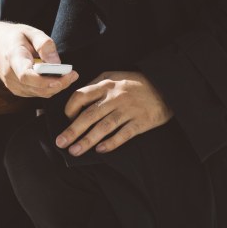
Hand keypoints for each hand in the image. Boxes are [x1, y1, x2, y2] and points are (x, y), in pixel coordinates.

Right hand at [0, 19, 73, 97]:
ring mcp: (12, 86)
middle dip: (59, 84)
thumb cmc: (12, 37)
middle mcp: (11, 76)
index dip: (47, 80)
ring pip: (39, 94)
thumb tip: (57, 63)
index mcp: (13, 58)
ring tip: (68, 74)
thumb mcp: (29, 32)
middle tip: (73, 74)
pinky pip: (36, 93)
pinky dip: (48, 88)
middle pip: (37, 88)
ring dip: (56, 87)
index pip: (27, 76)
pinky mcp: (17, 90)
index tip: (66, 74)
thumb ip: (44, 44)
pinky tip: (56, 78)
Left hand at [57, 72, 172, 155]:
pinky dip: (111, 143)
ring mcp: (128, 110)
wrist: (166, 87)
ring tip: (75, 151)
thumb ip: (96, 85)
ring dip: (87, 140)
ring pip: (104, 127)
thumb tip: (77, 99)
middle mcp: (115, 97)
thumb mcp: (115, 77)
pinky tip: (100, 151)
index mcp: (106, 84)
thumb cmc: (136, 83)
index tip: (66, 120)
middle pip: (89, 115)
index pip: (81, 96)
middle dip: (72, 130)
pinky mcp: (141, 121)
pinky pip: (123, 134)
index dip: (70, 109)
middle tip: (60, 143)